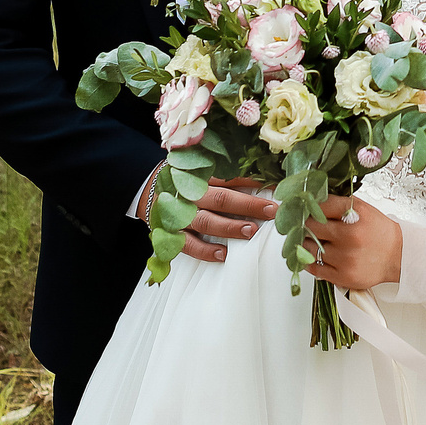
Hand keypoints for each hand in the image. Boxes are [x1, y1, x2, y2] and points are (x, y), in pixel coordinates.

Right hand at [136, 173, 278, 263]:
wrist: (148, 189)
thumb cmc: (186, 180)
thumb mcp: (202, 170)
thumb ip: (227, 173)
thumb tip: (265, 174)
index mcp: (200, 175)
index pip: (229, 177)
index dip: (253, 182)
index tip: (277, 188)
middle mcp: (191, 195)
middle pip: (221, 199)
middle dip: (247, 206)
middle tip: (271, 211)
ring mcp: (181, 215)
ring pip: (206, 222)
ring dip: (229, 227)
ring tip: (250, 231)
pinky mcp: (172, 234)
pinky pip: (188, 245)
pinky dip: (205, 251)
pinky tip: (223, 254)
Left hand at [304, 194, 402, 290]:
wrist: (398, 256)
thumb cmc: (379, 232)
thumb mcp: (363, 209)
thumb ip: (338, 203)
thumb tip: (311, 201)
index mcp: (356, 213)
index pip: (320, 205)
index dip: (310, 207)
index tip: (306, 209)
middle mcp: (350, 235)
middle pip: (311, 226)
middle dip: (308, 225)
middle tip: (309, 226)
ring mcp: (345, 257)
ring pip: (309, 247)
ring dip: (308, 244)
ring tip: (317, 242)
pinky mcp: (342, 275)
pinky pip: (313, 267)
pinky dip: (309, 261)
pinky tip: (314, 256)